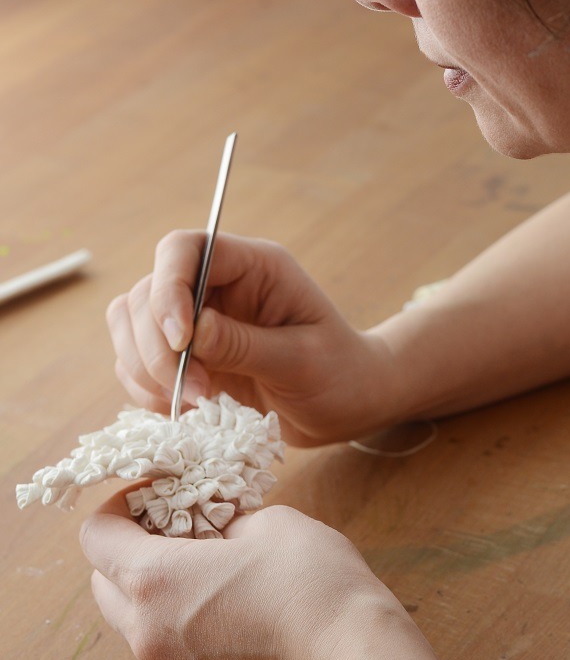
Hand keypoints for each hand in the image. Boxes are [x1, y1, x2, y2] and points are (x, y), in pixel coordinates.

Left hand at [79, 489, 408, 659]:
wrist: (351, 657)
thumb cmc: (311, 582)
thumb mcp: (271, 522)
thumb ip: (229, 521)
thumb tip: (223, 530)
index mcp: (154, 582)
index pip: (95, 537)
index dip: (120, 503)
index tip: (157, 487)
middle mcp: (148, 629)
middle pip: (104, 580)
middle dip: (129, 543)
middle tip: (177, 516)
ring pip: (132, 613)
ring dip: (152, 578)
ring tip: (208, 548)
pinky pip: (166, 634)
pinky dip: (177, 604)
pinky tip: (227, 583)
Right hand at [107, 231, 396, 444]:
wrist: (347, 405)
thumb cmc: (339, 375)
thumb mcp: (301, 360)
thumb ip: (245, 345)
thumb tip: (192, 331)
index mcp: (255, 266)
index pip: (186, 249)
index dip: (168, 289)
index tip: (181, 342)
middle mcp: (219, 284)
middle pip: (149, 291)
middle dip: (156, 346)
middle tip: (195, 392)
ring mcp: (198, 318)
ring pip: (132, 324)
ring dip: (145, 368)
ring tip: (191, 404)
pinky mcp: (186, 354)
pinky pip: (136, 360)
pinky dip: (145, 387)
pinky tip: (182, 410)